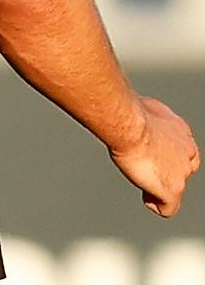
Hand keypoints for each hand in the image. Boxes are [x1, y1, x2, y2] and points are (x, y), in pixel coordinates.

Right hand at [110, 97, 200, 216]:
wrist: (130, 124)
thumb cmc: (132, 112)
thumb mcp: (145, 108)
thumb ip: (149, 119)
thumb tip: (135, 114)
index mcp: (181, 131)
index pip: (183, 150)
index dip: (167, 155)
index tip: (153, 155)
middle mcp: (186, 152)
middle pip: (182, 170)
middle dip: (166, 171)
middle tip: (147, 169)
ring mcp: (182, 173)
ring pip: (175, 188)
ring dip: (159, 186)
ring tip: (143, 181)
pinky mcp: (172, 190)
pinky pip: (167, 208)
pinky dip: (155, 204)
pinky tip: (145, 196)